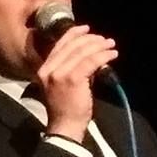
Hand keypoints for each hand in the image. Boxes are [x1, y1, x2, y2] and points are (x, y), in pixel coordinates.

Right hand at [36, 25, 117, 141]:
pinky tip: (112, 55)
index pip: (59, 45)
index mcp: (44, 69)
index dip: (74, 34)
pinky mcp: (72, 79)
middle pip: (72, 46)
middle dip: (91, 40)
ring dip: (99, 46)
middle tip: (105, 40)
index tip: (87, 29)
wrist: (65, 127)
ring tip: (111, 46)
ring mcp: (59, 73)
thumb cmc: (66, 109)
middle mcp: (48, 69)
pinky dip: (103, 56)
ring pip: (82, 52)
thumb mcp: (64, 85)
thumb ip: (73, 68)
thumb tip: (92, 56)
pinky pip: (90, 61)